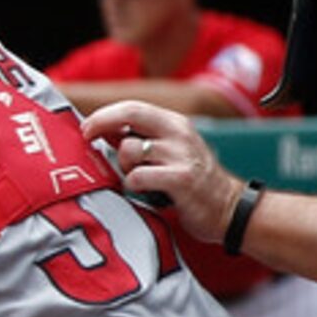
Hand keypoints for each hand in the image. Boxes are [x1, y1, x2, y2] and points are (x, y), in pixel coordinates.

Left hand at [81, 101, 237, 243]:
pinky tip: (145, 192)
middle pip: (131, 114)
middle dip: (101, 123)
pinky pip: (138, 177)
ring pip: (130, 149)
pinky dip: (132, 185)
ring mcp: (181, 155)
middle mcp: (179, 134)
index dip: (103, 115)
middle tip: (87, 139)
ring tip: (137, 179)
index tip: (85, 129)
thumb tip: (102, 132)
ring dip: (122, 167)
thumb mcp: (169, 152)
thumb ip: (140, 140)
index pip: (133, 107)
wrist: (230, 208)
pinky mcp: (181, 179)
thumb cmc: (191, 182)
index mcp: (175, 124)